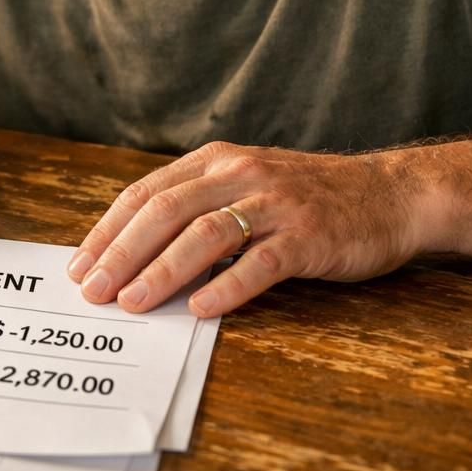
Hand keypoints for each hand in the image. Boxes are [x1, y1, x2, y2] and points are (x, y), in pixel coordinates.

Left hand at [65, 141, 427, 315]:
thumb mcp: (248, 186)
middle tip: (93, 291)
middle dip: (122, 253)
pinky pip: (259, 262)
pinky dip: (226, 287)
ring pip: (205, 234)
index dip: (109, 229)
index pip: (147, 192)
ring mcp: (276, 203)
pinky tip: (200, 309)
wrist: (391, 194)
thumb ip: (200, 208)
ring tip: (133, 302)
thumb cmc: (310, 199)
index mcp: (218, 160)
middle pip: (166, 211)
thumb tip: (136, 254)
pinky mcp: (308, 236)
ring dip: (162, 270)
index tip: (80, 265)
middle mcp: (241, 174)